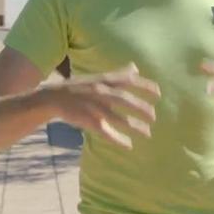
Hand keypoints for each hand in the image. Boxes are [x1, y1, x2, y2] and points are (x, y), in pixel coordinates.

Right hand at [44, 63, 160, 148]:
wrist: (54, 97)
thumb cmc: (81, 86)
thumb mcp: (99, 76)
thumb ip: (118, 74)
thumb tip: (136, 67)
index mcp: (104, 80)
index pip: (128, 80)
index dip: (144, 85)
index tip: (158, 93)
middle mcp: (100, 92)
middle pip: (124, 100)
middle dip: (141, 108)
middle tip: (154, 116)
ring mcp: (94, 107)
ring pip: (118, 118)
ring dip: (134, 126)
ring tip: (148, 133)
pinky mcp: (88, 121)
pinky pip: (106, 132)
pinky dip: (118, 139)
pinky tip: (129, 145)